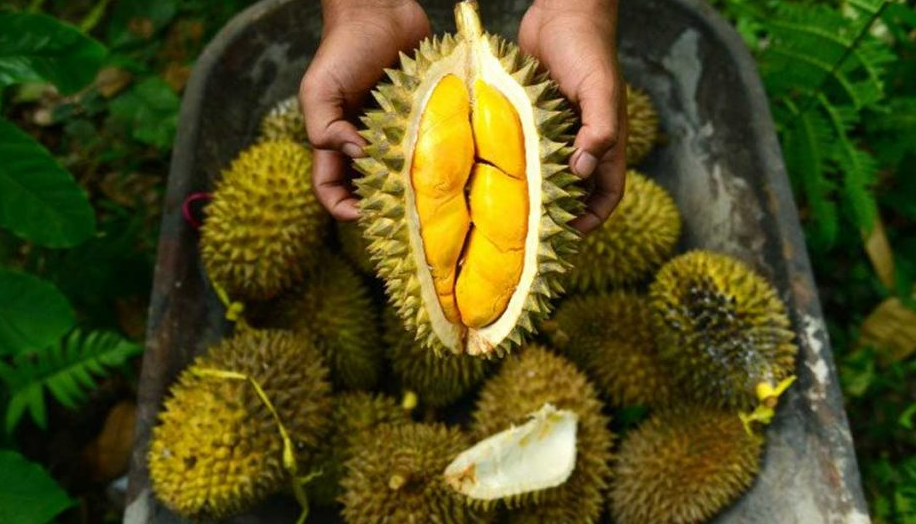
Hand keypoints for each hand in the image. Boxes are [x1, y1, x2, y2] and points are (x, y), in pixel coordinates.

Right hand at [300, 0, 429, 219]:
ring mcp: (397, 132)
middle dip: (383, 204)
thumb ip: (325, 128)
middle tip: (403, 211)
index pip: (330, 188)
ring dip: (414, 186)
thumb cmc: (344, 49)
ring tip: (427, 194)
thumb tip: (358, 157)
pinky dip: (439, 158)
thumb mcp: (319, 89)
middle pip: (371, 188)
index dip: (341, 207)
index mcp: (336, 141)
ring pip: (405, 173)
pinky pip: (431, 146)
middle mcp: (366, 143)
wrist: (380, 12)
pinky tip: (449, 164)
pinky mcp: (424, 118)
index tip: (361, 213)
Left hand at [519, 0, 626, 233]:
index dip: (592, 218)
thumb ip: (599, 129)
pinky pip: (523, 149)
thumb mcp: (599, 89)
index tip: (567, 236)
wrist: (561, 12)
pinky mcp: (531, 118)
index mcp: (605, 141)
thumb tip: (583, 169)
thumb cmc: (586, 49)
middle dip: (556, 214)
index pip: (606, 194)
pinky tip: (491, 175)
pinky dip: (513, 164)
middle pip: (573, 191)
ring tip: (507, 213)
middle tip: (528, 234)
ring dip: (531, 192)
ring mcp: (555, 131)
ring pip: (544, 174)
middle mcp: (580, 142)